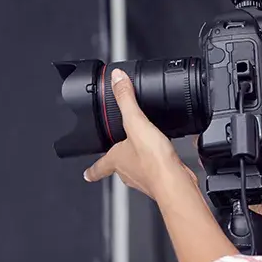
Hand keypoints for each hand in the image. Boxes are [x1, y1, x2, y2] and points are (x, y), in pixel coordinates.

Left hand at [83, 69, 196, 199]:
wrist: (174, 182)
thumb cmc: (153, 161)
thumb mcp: (136, 122)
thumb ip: (126, 99)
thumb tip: (117, 79)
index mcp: (116, 160)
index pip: (98, 167)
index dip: (92, 170)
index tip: (86, 173)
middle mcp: (128, 172)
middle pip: (119, 168)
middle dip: (119, 161)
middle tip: (121, 154)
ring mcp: (144, 178)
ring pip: (137, 170)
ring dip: (140, 162)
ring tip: (145, 152)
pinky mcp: (161, 179)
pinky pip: (155, 170)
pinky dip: (158, 163)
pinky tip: (165, 156)